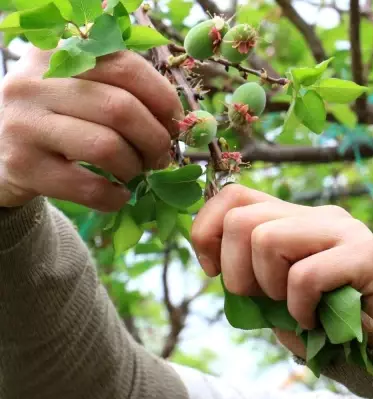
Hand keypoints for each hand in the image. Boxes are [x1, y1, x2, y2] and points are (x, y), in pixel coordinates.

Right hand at [0, 47, 183, 210]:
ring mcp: (24, 124)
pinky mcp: (22, 166)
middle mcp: (34, 83)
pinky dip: (115, 196)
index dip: (163, 99)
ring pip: (107, 148)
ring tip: (135, 172)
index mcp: (57, 54)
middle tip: (160, 155)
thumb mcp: (78, 89)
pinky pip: (89, 187)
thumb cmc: (55, 118)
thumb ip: (122, 90)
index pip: (127, 67)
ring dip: (135, 168)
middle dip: (155, 139)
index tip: (174, 122)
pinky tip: (118, 194)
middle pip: (121, 109)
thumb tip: (178, 121)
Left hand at [191, 184, 372, 356]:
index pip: (234, 196)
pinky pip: (305, 276)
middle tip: (263, 299)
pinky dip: (299, 308)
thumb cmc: (321, 316)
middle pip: (241, 220)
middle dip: (236, 272)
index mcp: (292, 216)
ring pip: (267, 240)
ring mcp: (343, 230)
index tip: (213, 272)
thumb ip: (247, 269)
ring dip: (270, 288)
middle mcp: (317, 214)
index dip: (206, 232)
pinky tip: (313, 319)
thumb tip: (212, 259)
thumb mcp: (273, 291)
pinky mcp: (365, 254)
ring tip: (294, 307)